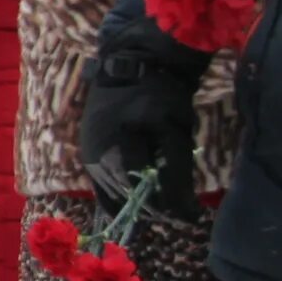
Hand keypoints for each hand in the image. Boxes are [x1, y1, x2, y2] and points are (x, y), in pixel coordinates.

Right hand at [78, 51, 201, 219]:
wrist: (129, 64)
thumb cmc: (157, 94)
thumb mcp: (174, 131)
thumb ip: (178, 172)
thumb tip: (187, 213)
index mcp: (114, 155)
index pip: (144, 197)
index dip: (170, 210)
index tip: (193, 215)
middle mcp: (94, 163)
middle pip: (128, 200)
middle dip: (158, 208)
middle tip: (186, 211)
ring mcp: (88, 160)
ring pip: (116, 197)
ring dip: (142, 202)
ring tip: (169, 202)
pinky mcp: (89, 156)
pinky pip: (103, 189)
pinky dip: (123, 197)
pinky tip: (142, 200)